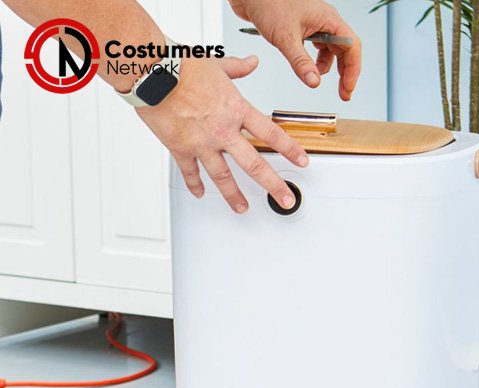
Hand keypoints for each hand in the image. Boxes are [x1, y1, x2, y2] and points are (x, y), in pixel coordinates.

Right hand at [137, 55, 308, 212]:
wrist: (151, 71)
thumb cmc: (181, 66)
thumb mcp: (216, 64)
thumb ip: (238, 68)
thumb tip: (252, 62)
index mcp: (235, 110)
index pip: (271, 133)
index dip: (290, 149)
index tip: (302, 162)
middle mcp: (222, 131)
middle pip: (254, 164)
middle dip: (273, 185)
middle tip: (285, 199)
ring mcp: (202, 143)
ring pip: (223, 177)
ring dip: (234, 196)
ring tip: (242, 208)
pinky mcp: (180, 149)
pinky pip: (190, 172)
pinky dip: (195, 184)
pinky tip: (200, 193)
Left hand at [230, 0, 361, 100]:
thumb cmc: (268, 2)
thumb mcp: (285, 37)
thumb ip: (301, 62)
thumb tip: (314, 82)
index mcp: (328, 18)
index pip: (351, 45)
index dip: (353, 69)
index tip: (347, 88)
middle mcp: (324, 21)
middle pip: (344, 50)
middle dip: (345, 73)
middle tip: (342, 94)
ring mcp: (314, 24)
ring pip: (330, 50)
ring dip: (327, 68)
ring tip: (317, 79)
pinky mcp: (302, 29)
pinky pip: (316, 48)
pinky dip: (314, 62)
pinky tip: (307, 69)